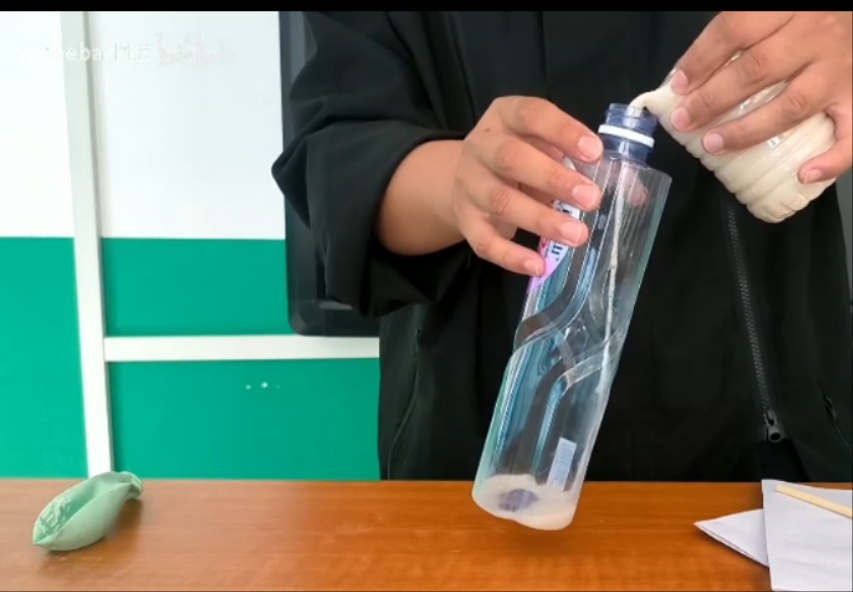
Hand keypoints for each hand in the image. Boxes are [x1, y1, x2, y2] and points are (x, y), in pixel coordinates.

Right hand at [452, 96, 602, 275]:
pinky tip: (538, 265)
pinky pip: (484, 241)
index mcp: (505, 117)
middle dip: (554, 179)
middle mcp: (481, 147)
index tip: (595, 152)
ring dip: (542, 219)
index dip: (563, 131)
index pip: (531, 115)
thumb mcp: (547, 146)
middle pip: (511, 159)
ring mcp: (469, 185)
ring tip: (579, 235)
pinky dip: (511, 256)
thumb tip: (636, 193)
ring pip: (502, 202)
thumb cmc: (522, 158)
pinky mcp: (466, 220)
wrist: (467, 178)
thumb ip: (584, 161)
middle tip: (592, 199)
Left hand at [671, 11, 851, 183]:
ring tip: (713, 144)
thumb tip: (690, 70)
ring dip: (747, 131)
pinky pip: (851, 135)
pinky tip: (804, 174)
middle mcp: (817, 37)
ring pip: (792, 106)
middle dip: (712, 99)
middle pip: (756, 70)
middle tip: (683, 120)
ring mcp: (841, 71)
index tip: (678, 85)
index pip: (735, 29)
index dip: (701, 59)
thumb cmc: (809, 13)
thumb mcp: (774, 7)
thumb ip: (740, 28)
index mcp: (790, 7)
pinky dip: (832, 160)